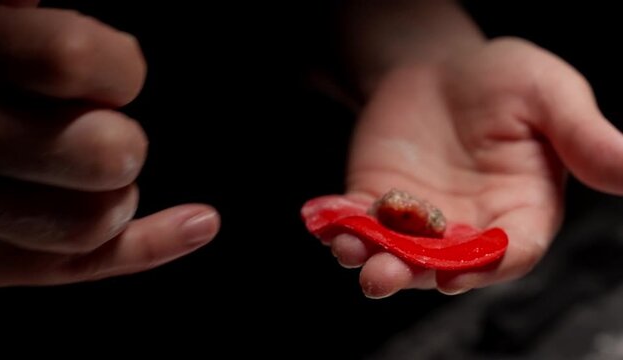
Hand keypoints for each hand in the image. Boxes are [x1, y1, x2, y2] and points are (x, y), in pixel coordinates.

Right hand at [0, 1, 219, 289]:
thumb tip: (35, 5)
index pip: (71, 59)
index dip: (115, 62)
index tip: (110, 67)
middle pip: (101, 154)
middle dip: (120, 133)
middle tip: (96, 121)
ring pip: (92, 223)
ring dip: (120, 190)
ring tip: (93, 162)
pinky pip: (71, 267)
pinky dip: (149, 246)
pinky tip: (202, 222)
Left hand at [329, 38, 621, 296]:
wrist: (442, 67)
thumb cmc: (505, 81)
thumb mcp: (550, 97)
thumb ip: (584, 139)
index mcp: (520, 210)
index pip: (509, 250)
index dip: (486, 264)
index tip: (458, 272)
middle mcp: (468, 226)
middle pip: (443, 265)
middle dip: (414, 273)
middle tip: (384, 276)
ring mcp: (418, 219)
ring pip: (395, 253)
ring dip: (370, 258)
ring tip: (349, 252)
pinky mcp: (376, 201)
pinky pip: (357, 222)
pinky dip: (340, 225)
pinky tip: (324, 221)